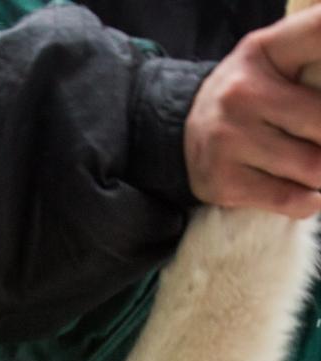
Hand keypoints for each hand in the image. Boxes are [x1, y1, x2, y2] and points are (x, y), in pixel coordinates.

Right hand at [184, 5, 320, 217]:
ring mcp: (227, 140)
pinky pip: (290, 200)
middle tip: (314, 140)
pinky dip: (309, 200)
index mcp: (263, 52)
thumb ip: (315, 55)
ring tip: (312, 165)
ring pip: (314, 167)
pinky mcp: (222, 182)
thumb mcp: (277, 59)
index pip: (317, 33)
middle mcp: (240, 94)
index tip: (316, 110)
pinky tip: (307, 191)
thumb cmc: (249, 96)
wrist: (180, 134)